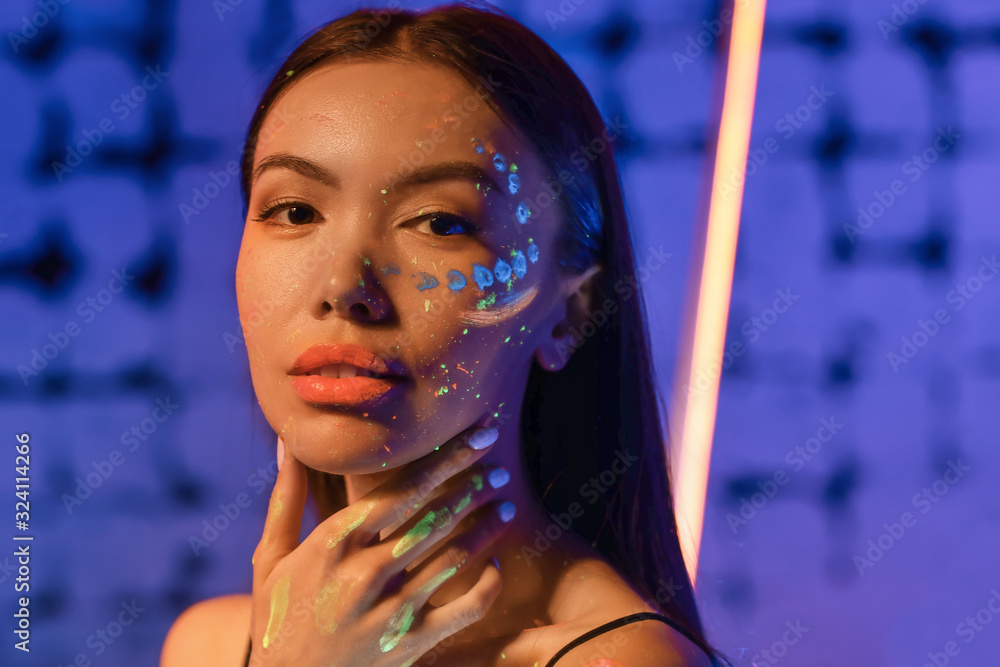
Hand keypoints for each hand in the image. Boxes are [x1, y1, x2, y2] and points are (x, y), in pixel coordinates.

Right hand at [248, 421, 512, 665]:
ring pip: (454, 556)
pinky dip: (488, 584)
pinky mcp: (410, 644)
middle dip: (471, 485)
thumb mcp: (271, 559)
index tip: (476, 436)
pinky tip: (495, 563)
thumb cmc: (277, 620)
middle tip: (498, 465)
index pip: (401, 490)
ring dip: (486, 527)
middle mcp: (365, 573)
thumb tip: (286, 443)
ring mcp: (390, 610)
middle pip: (434, 516)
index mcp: (333, 544)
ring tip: (506, 503)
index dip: (444, 460)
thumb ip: (285, 498)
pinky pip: (465, 609)